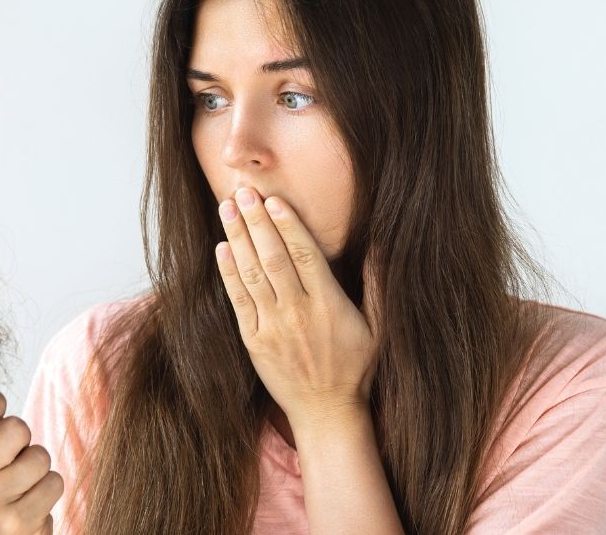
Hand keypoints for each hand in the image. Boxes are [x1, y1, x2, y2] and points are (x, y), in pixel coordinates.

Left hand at [213, 187, 382, 429]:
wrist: (326, 413)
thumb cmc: (355, 368)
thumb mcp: (378, 328)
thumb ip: (377, 286)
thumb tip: (383, 246)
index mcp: (329, 305)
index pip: (305, 255)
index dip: (288, 224)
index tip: (275, 199)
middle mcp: (298, 313)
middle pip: (273, 258)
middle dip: (256, 221)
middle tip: (243, 191)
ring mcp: (272, 328)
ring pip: (252, 274)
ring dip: (237, 238)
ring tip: (227, 207)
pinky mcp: (253, 341)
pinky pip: (238, 301)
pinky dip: (228, 273)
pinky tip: (222, 248)